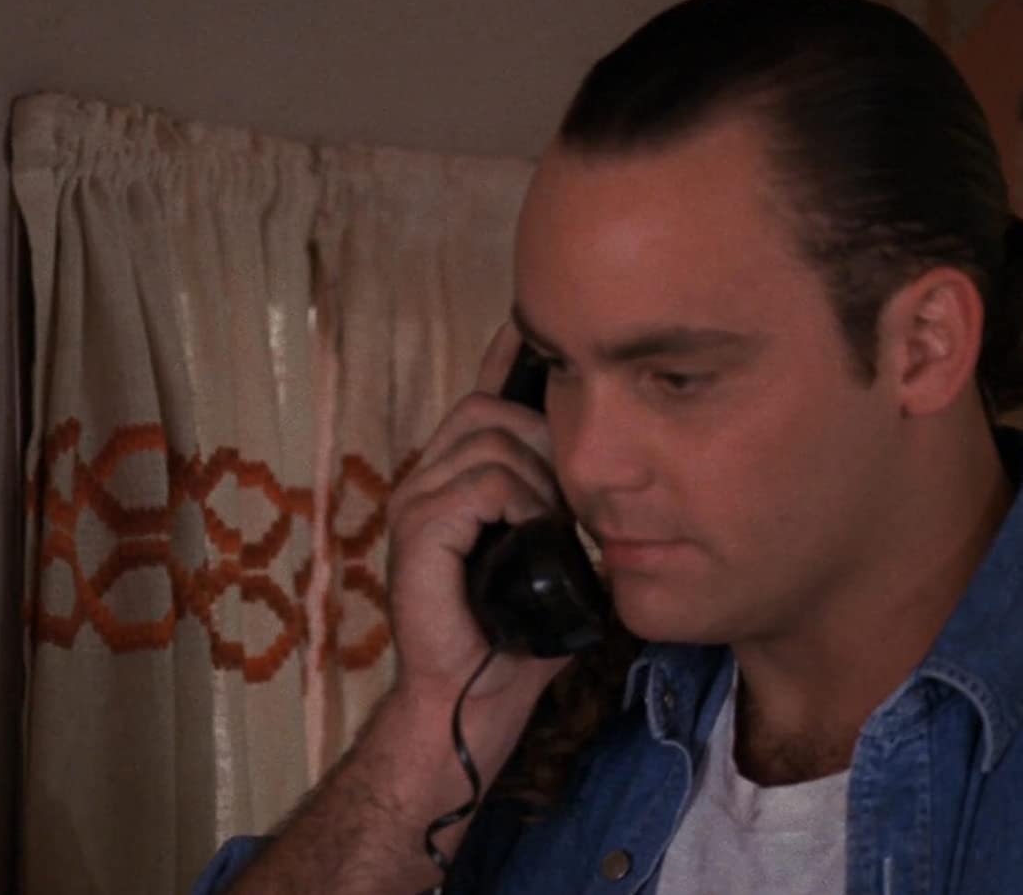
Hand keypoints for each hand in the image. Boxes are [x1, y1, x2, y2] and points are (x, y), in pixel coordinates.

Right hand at [383, 322, 571, 712]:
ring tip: (547, 526)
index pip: (480, 396)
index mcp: (453, 479)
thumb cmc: (514, 634)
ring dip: (536, 478)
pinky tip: (532, 531)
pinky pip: (481, 483)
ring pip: (491, 440)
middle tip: (563, 497)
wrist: (473, 695)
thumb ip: (563, 505)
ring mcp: (415, 502)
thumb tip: (607, 468)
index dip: (508, 358)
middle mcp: (425, 479)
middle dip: (541, 436)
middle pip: (487, 408)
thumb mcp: (553, 554)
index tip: (539, 328)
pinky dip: (518, 502)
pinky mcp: (418, 531)